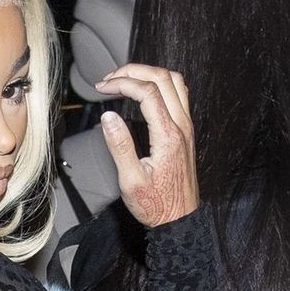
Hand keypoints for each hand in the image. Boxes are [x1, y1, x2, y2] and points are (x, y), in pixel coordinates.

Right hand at [92, 63, 197, 227]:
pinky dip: (159, 83)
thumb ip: (119, 145)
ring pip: (174, 81)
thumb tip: (108, 117)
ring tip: (124, 79)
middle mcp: (181, 126)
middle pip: (163, 77)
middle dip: (134, 70)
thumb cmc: (156, 204)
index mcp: (168, 136)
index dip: (122, 82)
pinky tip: (142, 92)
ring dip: (149, 73)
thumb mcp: (130, 180)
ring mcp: (187, 127)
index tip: (102, 88)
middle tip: (110, 78)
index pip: (147, 91)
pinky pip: (179, 93)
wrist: (179, 219)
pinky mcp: (186, 131)